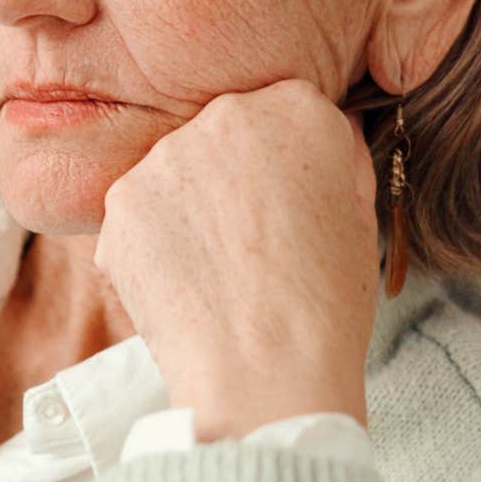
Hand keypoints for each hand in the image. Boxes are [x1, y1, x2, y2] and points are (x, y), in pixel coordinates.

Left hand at [94, 80, 380, 439]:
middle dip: (233, 174)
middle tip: (252, 240)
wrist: (264, 373)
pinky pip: (138, 209)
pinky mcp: (121, 199)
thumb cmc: (325, 303)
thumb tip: (330, 128)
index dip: (288, 160)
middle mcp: (226, 114)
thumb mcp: (359, 215)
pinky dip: (154, 241)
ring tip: (218, 269)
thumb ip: (340, 154)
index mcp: (297, 108)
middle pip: (225, 131)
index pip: (285, 108)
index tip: (291, 201)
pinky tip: (183, 282)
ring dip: (190, 206)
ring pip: (177, 170)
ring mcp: (165, 155)